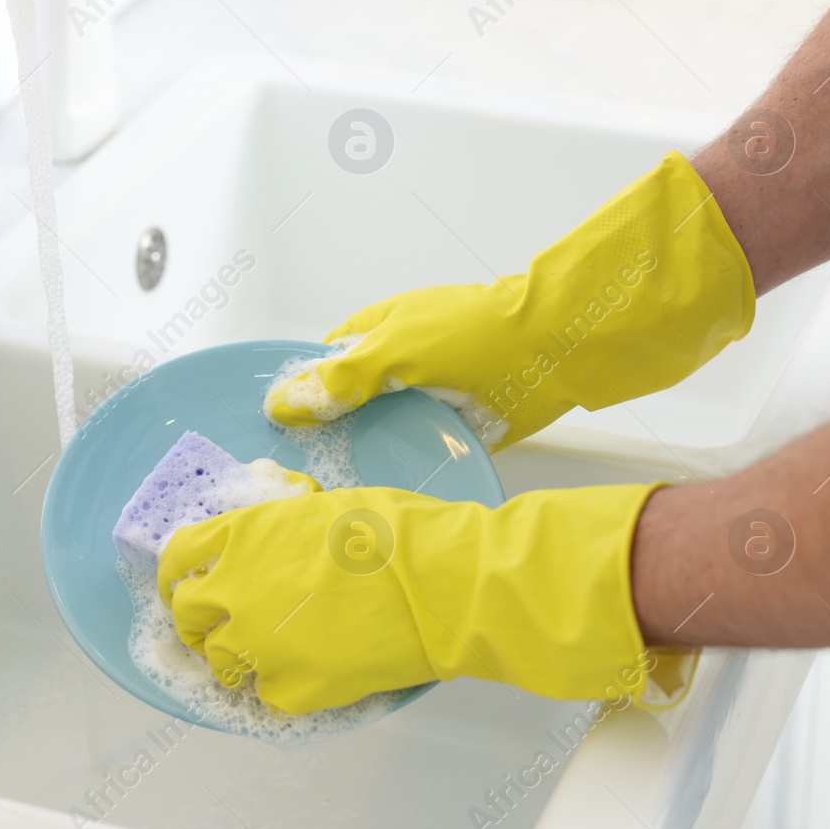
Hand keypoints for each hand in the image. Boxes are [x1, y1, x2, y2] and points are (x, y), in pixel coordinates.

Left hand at [158, 483, 684, 715]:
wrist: (442, 582)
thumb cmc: (399, 531)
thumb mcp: (322, 506)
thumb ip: (278, 527)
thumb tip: (267, 538)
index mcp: (243, 534)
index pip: (178, 556)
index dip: (176, 574)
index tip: (182, 585)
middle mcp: (237, 588)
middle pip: (187, 614)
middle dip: (198, 620)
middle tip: (220, 626)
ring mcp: (260, 642)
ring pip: (220, 662)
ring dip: (236, 657)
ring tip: (266, 655)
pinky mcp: (292, 689)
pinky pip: (264, 696)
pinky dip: (279, 689)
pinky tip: (306, 674)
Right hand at [264, 152, 754, 449]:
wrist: (558, 350)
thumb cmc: (476, 335)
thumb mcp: (394, 351)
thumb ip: (339, 380)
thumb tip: (280, 404)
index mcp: (373, 333)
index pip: (317, 367)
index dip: (295, 396)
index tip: (271, 434)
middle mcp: (396, 366)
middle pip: (345, 405)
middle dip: (326, 435)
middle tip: (300, 474)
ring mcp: (426, 397)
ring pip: (379, 433)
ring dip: (365, 457)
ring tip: (335, 494)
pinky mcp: (456, 429)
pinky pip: (418, 454)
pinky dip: (404, 469)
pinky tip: (384, 492)